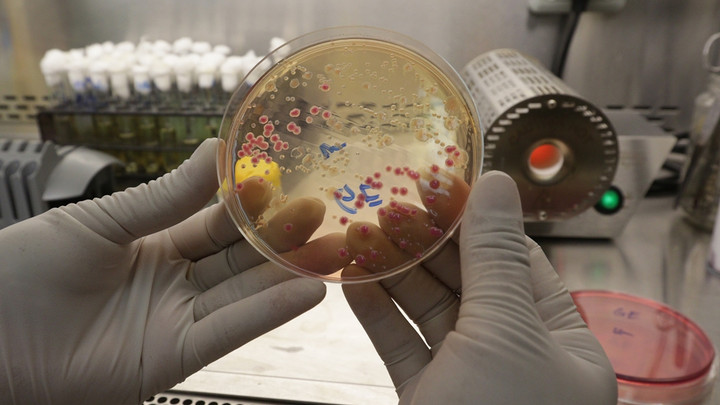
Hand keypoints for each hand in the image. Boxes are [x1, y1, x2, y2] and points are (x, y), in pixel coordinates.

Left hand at [0, 138, 348, 404]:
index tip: (284, 178)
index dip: (249, 202)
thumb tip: (216, 150)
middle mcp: (173, 283)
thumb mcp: (101, 222)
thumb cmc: (21, 272)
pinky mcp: (173, 358)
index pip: (215, 221)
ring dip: (289, 274)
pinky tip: (306, 291)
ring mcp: (176, 321)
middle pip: (239, 257)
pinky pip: (228, 331)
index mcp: (153, 245)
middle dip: (282, 236)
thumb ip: (165, 196)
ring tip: (333, 250)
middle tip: (325, 211)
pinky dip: (268, 312)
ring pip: (243, 293)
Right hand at [342, 171, 616, 403]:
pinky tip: (353, 282)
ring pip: (428, 312)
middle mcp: (514, 355)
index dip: (473, 218)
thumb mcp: (506, 333)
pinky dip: (376, 314)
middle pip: (466, 280)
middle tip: (383, 203)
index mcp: (557, 338)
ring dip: (394, 273)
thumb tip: (495, 184)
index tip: (434, 183)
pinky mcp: (427, 399)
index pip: (513, 258)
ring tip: (360, 235)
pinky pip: (401, 347)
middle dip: (424, 242)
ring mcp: (467, 379)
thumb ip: (494, 258)